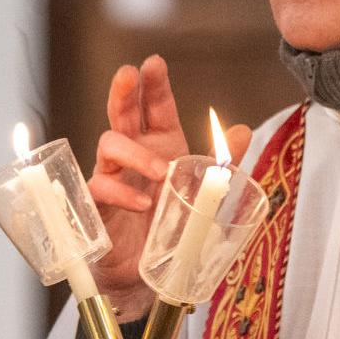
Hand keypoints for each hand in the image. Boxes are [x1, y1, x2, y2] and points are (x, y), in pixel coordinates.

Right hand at [89, 56, 254, 317]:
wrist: (146, 275)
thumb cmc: (170, 229)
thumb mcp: (203, 195)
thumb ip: (222, 165)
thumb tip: (241, 131)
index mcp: (160, 146)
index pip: (155, 108)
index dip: (154, 85)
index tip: (154, 63)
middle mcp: (134, 155)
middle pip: (122, 113)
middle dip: (124, 92)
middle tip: (128, 74)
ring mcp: (113, 176)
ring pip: (109, 144)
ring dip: (136, 153)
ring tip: (161, 172)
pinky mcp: (98, 203)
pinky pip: (101, 186)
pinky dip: (124, 193)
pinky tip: (144, 203)